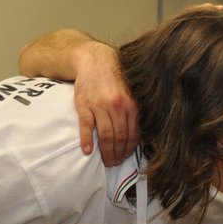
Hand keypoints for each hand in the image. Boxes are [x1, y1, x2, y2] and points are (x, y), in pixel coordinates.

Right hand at [73, 42, 137, 165]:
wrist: (94, 60)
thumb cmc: (114, 77)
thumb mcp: (130, 92)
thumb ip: (134, 110)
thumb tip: (139, 134)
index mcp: (131, 104)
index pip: (133, 134)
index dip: (130, 150)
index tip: (126, 157)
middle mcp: (117, 106)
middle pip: (119, 138)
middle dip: (118, 154)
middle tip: (115, 163)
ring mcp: (100, 106)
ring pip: (105, 136)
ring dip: (106, 152)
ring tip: (106, 161)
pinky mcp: (84, 105)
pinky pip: (86, 127)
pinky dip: (87, 141)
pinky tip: (88, 151)